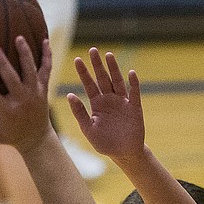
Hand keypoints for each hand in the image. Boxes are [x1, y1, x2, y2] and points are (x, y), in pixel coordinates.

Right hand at [0, 36, 51, 151]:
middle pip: (13, 80)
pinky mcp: (44, 88)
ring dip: (25, 54)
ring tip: (19, 37)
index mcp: (9, 112)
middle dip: (4, 65)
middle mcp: (23, 100)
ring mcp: (35, 93)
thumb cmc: (11, 135)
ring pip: (31, 71)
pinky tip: (44, 40)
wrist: (37, 138)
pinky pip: (46, 69)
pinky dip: (47, 55)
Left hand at [68, 48, 144, 162]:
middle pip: (102, 78)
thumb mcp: (88, 128)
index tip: (77, 59)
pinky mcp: (134, 107)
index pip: (88, 84)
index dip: (83, 72)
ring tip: (109, 55)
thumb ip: (79, 112)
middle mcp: (109, 99)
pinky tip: (131, 73)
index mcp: (97, 104)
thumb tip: (69, 94)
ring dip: (114, 68)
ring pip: (117, 81)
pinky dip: (133, 83)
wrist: (123, 154)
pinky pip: (134, 93)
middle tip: (92, 50)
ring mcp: (122, 102)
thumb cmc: (105, 143)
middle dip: (97, 65)